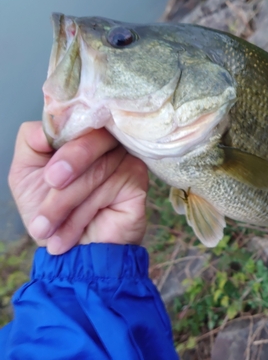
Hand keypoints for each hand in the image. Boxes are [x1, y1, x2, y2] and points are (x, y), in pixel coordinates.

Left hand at [8, 121, 148, 254]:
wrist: (75, 254)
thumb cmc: (52, 215)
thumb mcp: (25, 174)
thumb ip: (31, 141)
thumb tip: (50, 121)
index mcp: (80, 136)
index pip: (76, 117)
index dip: (61, 135)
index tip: (47, 167)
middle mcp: (107, 143)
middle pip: (90, 137)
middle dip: (66, 167)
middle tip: (49, 186)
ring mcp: (126, 159)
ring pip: (96, 166)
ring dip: (66, 202)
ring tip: (48, 228)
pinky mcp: (138, 179)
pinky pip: (111, 184)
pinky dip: (85, 211)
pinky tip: (73, 231)